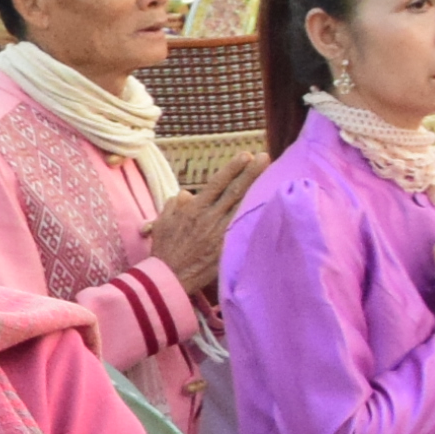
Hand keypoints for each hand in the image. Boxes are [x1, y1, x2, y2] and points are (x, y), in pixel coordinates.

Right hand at [143, 148, 268, 301]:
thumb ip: (174, 204)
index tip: (245, 155)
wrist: (169, 278)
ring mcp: (220, 233)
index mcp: (193, 209)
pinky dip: (255, 217)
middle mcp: (209, 218)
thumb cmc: (164, 250)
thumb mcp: (162, 222)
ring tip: (271, 176)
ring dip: (257, 190)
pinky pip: (244, 228)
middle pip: (234, 191)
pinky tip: (268, 207)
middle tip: (265, 157)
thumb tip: (188, 193)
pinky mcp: (227, 248)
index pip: (217, 184)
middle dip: (250, 173)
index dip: (232, 169)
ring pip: (242, 207)